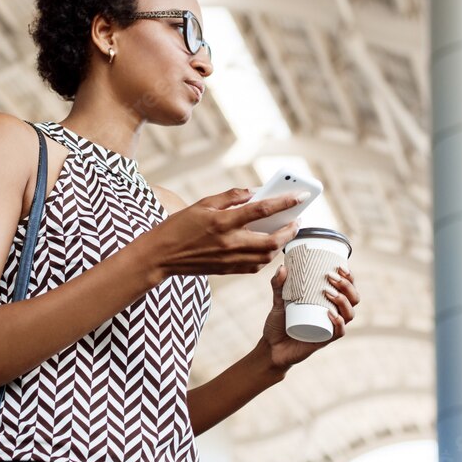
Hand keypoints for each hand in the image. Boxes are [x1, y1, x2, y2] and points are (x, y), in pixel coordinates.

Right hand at [137, 187, 304, 280]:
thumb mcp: (202, 204)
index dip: (284, 202)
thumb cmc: (179, 226)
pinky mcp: (227, 270)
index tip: (300, 197)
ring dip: (281, 245)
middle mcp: (229, 242)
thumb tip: (254, 192)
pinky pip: (255, 266)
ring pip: (267, 256)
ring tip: (285, 232)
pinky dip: (267, 257)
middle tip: (297, 220)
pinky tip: (268, 247)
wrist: (161, 255)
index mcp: (223, 222)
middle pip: (271, 240)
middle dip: (290, 230)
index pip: (261, 210)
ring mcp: (229, 259)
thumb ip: (230, 197)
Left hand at [261, 262, 359, 370]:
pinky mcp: (324, 340)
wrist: (271, 347)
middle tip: (331, 277)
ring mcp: (330, 328)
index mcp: (328, 303)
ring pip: (349, 314)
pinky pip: (338, 332)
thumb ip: (278, 284)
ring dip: (344, 301)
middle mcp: (333, 314)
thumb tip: (282, 267)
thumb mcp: (278, 300)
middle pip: (353, 299)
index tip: (341, 266)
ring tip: (330, 292)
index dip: (350, 277)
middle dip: (347, 286)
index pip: (347, 288)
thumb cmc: (279, 323)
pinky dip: (338, 322)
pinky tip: (331, 313)